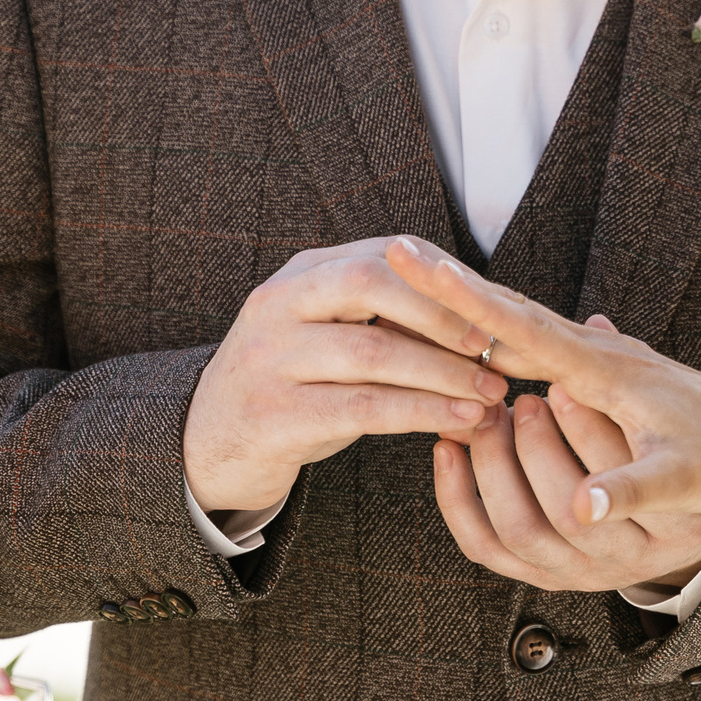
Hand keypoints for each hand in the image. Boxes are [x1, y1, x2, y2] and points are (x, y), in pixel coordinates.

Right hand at [184, 236, 510, 512]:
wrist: (206, 446)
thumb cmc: (292, 387)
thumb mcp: (328, 339)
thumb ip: (388, 324)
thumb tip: (483, 326)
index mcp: (299, 274)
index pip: (382, 254)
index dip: (443, 279)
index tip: (494, 305)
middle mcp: (278, 304)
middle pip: (371, 283)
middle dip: (442, 313)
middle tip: (493, 344)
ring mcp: (269, 358)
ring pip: (372, 352)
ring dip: (443, 371)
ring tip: (492, 391)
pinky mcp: (272, 415)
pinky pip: (362, 408)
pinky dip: (421, 412)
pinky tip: (460, 419)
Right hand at [384, 237, 700, 532]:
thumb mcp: (688, 481)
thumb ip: (634, 489)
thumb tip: (581, 512)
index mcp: (607, 371)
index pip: (522, 328)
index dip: (466, 299)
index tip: (417, 261)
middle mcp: (598, 352)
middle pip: (511, 312)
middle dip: (454, 282)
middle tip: (398, 249)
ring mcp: (599, 358)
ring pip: (522, 323)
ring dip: (472, 299)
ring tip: (421, 272)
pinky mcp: (602, 372)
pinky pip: (537, 345)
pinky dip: (500, 329)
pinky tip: (481, 331)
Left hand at [433, 383, 700, 593]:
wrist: (690, 507)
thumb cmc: (676, 447)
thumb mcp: (669, 420)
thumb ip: (635, 379)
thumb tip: (593, 321)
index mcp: (680, 523)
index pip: (632, 487)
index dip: (589, 433)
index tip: (563, 385)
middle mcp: (630, 561)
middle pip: (569, 516)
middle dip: (537, 450)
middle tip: (524, 400)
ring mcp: (580, 575)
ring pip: (522, 531)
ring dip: (494, 468)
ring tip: (488, 416)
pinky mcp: (537, 576)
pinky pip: (484, 547)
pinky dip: (457, 498)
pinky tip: (448, 449)